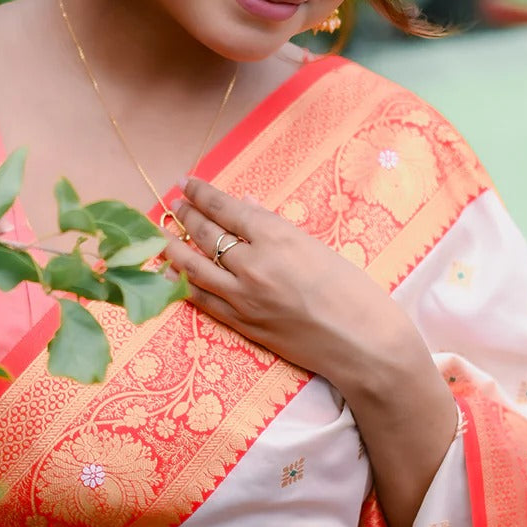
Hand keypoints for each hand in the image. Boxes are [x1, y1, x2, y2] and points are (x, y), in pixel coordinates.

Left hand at [163, 178, 458, 526]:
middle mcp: (253, 264)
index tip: (187, 182)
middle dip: (187, 215)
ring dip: (175, 246)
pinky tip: (169, 273)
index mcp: (277, 237)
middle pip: (207, 234)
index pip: (227, 209)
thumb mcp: (317, 247)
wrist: (363, 344)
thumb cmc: (353, 291)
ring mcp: (243, 297)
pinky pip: (201, 299)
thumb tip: (246, 207)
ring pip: (194, 266)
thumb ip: (276, 227)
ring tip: (163, 233)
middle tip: (174, 203)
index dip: (202, 193)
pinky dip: (181, 283)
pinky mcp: (241, 324)